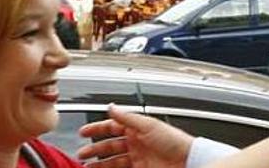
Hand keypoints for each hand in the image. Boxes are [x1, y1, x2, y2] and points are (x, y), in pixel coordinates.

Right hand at [77, 105, 194, 167]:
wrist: (187, 161)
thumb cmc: (174, 141)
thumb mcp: (148, 125)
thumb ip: (127, 117)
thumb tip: (111, 106)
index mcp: (137, 128)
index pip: (113, 126)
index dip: (98, 129)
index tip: (83, 132)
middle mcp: (136, 142)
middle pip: (110, 145)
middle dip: (94, 149)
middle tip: (81, 154)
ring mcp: (138, 157)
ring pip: (113, 160)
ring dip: (99, 164)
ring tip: (85, 167)